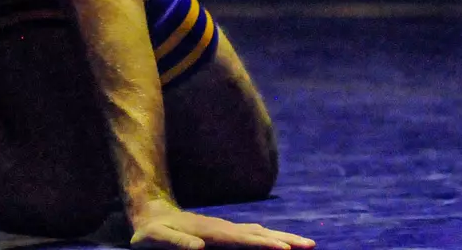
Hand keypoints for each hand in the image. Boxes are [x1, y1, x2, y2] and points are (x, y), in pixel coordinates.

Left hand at [129, 201, 315, 249]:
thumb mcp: (155, 239)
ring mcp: (226, 229)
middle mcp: (223, 228)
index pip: (243, 240)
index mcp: (211, 233)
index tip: (284, 249)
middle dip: (285, 239)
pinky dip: (271, 238)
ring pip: (260, 232)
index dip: (264, 244)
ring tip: (306, 243)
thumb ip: (175, 243)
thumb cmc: (152, 232)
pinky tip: (282, 242)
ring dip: (283, 237)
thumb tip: (198, 248)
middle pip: (260, 233)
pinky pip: (254, 235)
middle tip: (310, 244)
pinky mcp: (226, 233)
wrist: (151, 214)